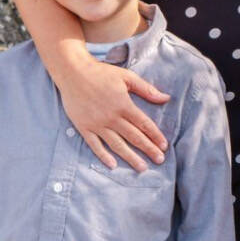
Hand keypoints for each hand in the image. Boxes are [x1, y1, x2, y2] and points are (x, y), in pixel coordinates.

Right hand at [59, 56, 169, 171]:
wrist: (73, 73)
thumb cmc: (101, 73)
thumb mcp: (127, 76)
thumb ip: (146, 89)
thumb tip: (166, 98)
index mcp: (124, 105)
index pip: (144, 124)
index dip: (155, 136)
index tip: (164, 146)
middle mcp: (112, 117)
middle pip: (134, 137)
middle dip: (148, 149)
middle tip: (160, 160)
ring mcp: (97, 124)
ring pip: (117, 145)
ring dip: (130, 157)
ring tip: (142, 167)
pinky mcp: (84, 127)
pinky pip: (95, 145)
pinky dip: (103, 156)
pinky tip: (113, 165)